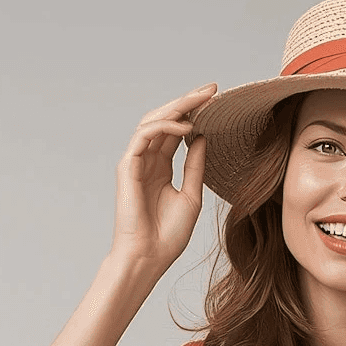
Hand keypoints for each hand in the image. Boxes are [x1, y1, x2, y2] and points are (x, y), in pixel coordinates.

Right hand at [110, 83, 216, 272]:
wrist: (149, 256)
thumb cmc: (168, 234)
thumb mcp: (192, 194)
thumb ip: (195, 165)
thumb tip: (203, 137)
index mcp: (161, 167)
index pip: (176, 131)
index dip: (195, 114)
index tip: (217, 101)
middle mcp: (147, 160)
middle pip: (166, 120)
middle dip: (188, 102)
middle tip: (212, 89)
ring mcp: (135, 162)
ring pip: (153, 121)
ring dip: (178, 107)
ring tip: (202, 100)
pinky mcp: (127, 166)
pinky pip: (144, 135)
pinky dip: (164, 126)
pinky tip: (186, 127)